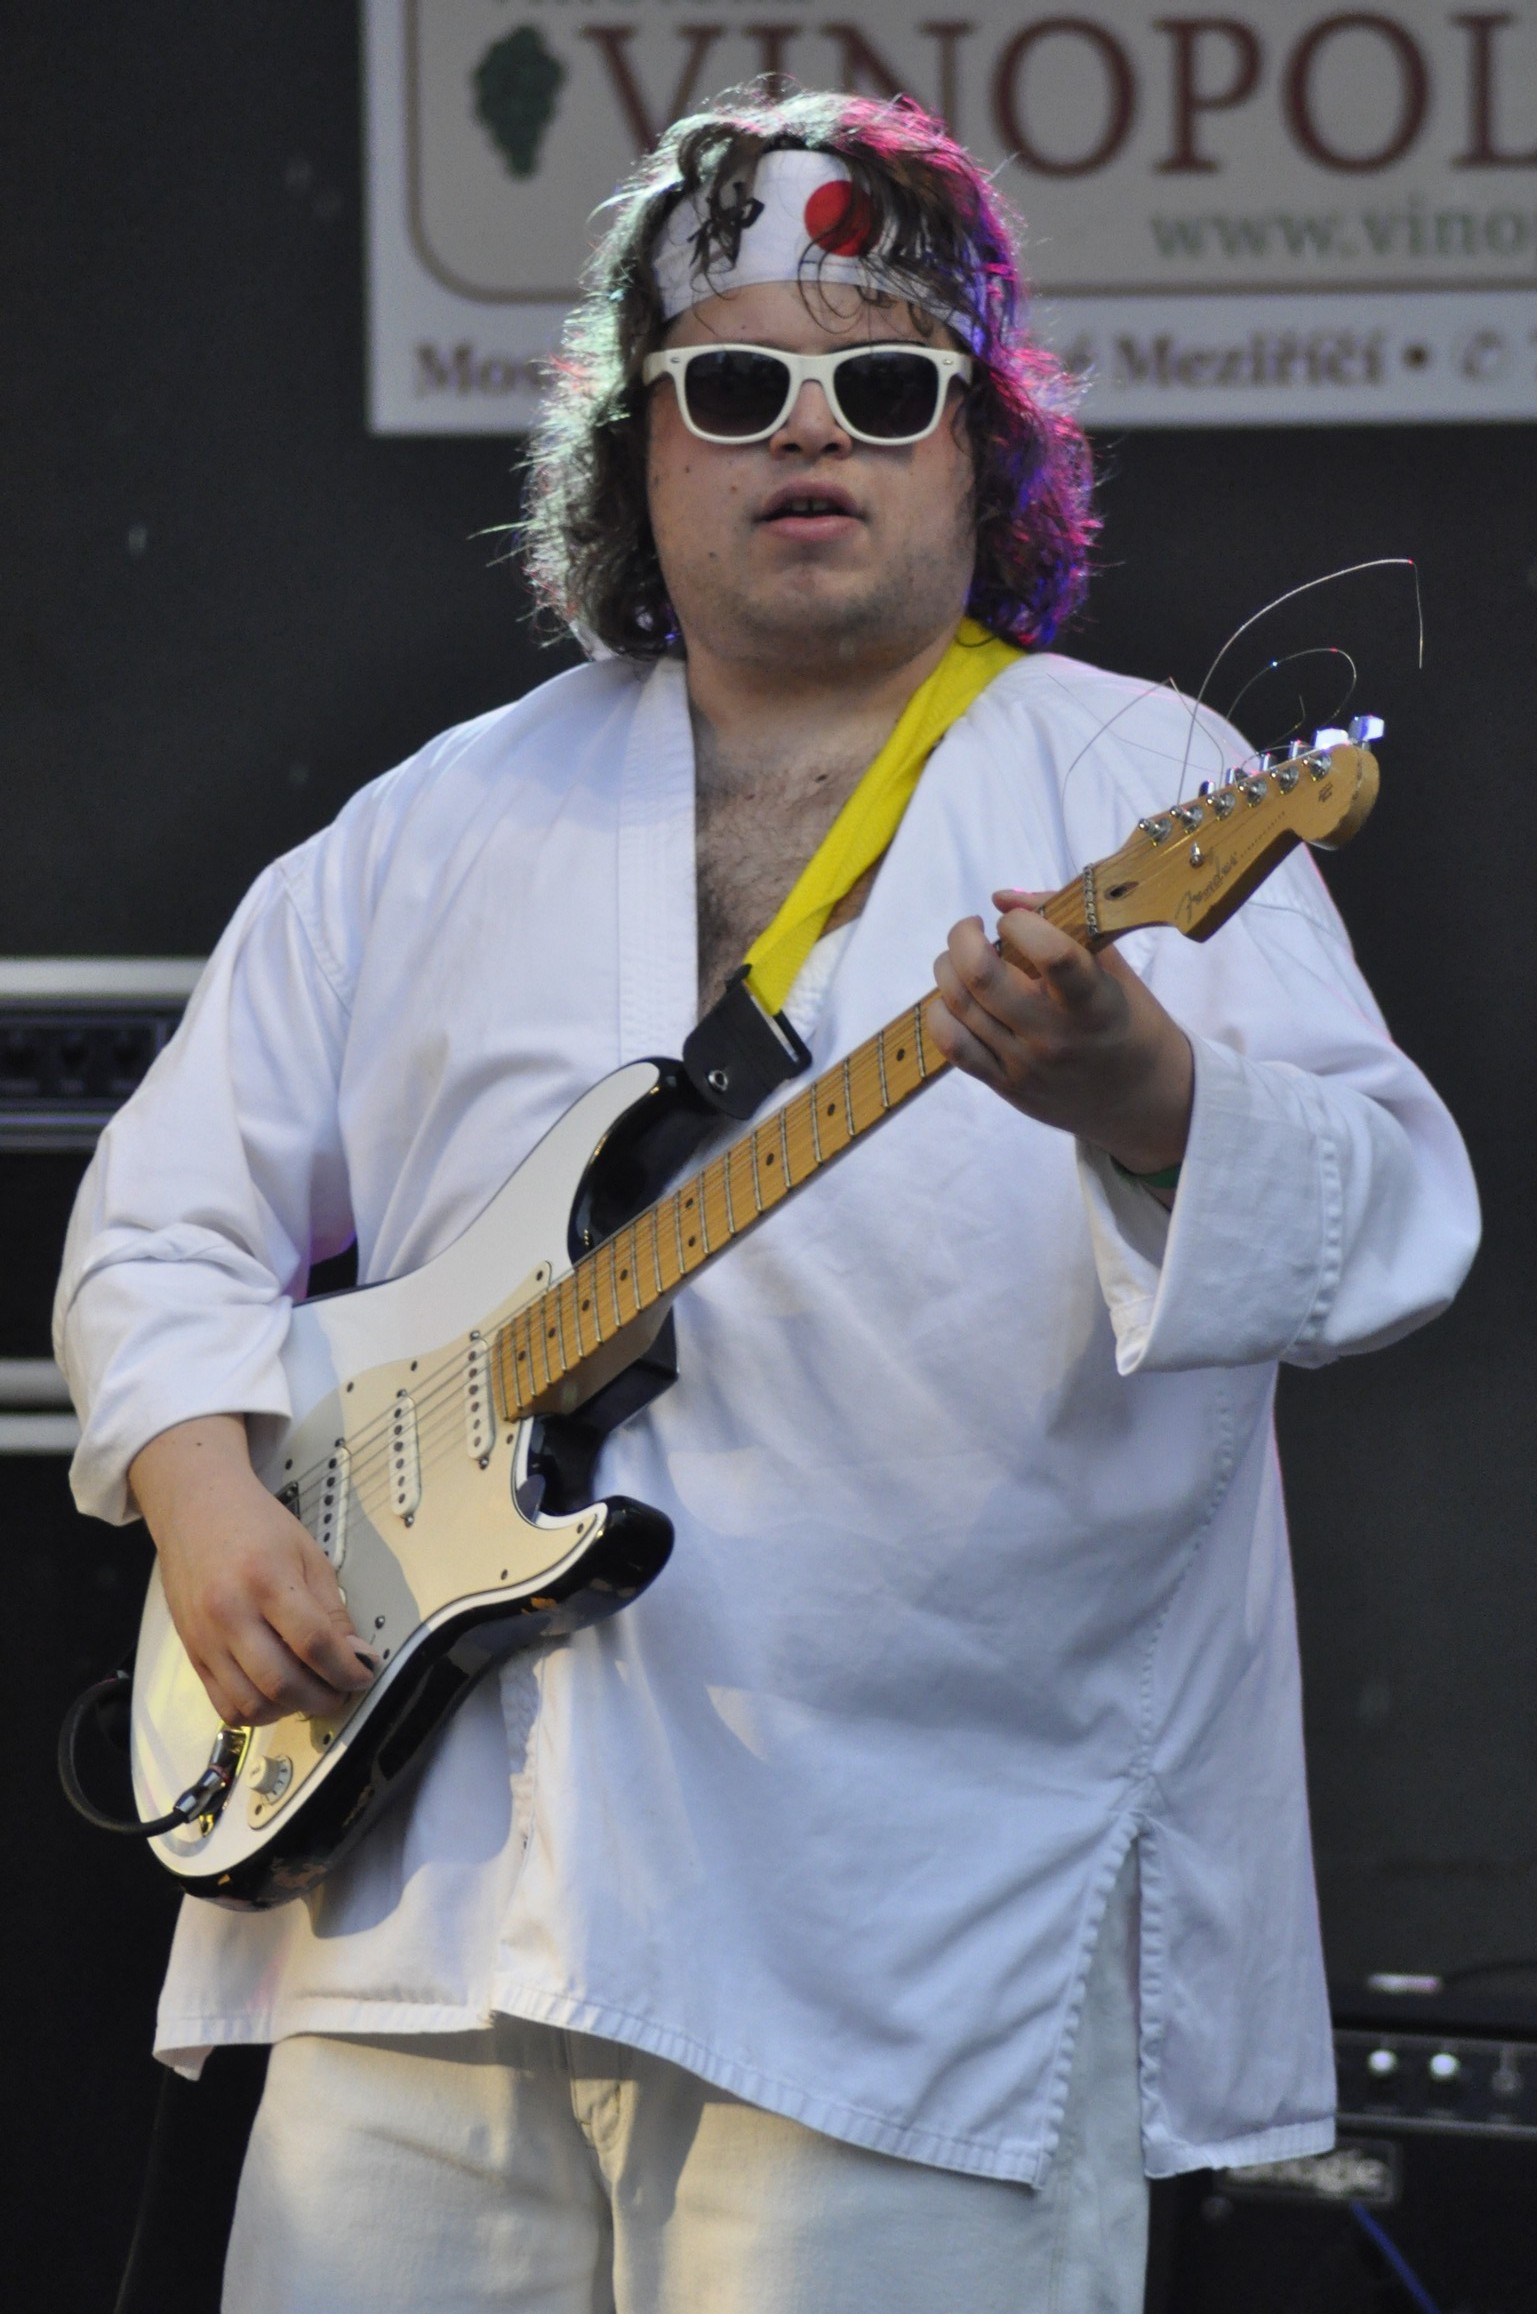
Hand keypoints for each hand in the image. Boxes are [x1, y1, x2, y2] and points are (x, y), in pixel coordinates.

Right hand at [130, 1415, 375, 1726]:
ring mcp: (205, 1638)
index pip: (314, 1644)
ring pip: (250, 1704)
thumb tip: (357, 1656)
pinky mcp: (192, 1653)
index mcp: (266, 1580)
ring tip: (311, 1694)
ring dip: (289, 1711)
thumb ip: (332, 1610)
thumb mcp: (308, 1554)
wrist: (196, 1508)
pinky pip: (223, 1705)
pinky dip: (255, 1713)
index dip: (346, 1670)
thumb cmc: (254, 1524)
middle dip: (323, 1698)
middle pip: (281, 1682)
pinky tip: (277, 1696)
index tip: (363, 1675)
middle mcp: (230, 1613)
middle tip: (341, 1691)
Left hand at [928, 892, 1193, 1177]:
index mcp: (1094, 1002)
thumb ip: (1066, 923)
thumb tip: (1001, 898)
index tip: (1015, 920)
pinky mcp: (1004, 1086)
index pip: (1051, 955)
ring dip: (948, 966)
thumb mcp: (1113, 969)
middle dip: (963, 936)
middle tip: (972, 928)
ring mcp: (1025, 1065)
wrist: (1140, 1100)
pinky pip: (951, 1044)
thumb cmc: (1127, 1020)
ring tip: (962, 957)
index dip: (1019, 923)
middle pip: (981, 977)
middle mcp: (1055, 1036)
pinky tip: (956, 997)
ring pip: (958, 1005)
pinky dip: (942, 1010)